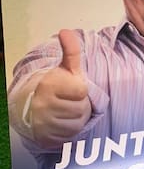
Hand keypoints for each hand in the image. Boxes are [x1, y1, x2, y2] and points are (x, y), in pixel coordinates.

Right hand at [30, 29, 90, 147]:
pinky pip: (70, 136)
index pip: (82, 90)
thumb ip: (71, 51)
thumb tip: (66, 31)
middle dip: (80, 105)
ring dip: (76, 118)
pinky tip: (62, 122)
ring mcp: (43, 122)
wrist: (35, 106)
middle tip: (69, 101)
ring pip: (77, 123)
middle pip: (82, 109)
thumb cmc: (56, 86)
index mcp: (49, 84)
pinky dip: (70, 130)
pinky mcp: (45, 137)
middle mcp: (43, 104)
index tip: (70, 88)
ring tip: (66, 110)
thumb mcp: (65, 67)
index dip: (81, 90)